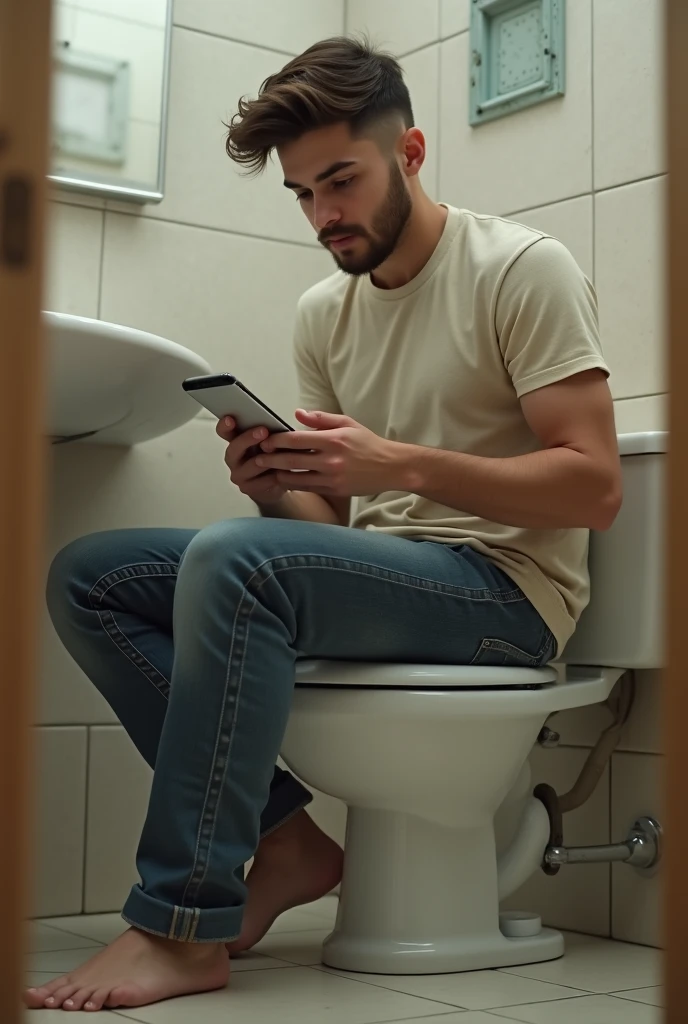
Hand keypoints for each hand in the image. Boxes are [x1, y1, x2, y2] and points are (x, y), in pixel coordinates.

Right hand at [216, 416, 289, 505]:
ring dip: (265, 458)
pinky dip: (273, 475)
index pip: (225, 432)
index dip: (225, 426)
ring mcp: (239, 475)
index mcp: (237, 442)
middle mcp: (234, 458)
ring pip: (250, 465)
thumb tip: (277, 423)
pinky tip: (282, 471)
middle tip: (263, 431)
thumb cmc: (273, 458)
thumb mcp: (271, 441)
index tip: (230, 419)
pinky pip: (261, 481)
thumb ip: (269, 433)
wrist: (277, 484)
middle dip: (248, 439)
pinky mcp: (248, 489)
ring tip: (278, 452)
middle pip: (234, 448)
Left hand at [255, 409, 398, 496]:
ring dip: (279, 474)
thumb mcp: (347, 424)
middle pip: (291, 460)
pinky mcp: (335, 490)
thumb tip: (297, 414)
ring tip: (267, 470)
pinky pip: (307, 488)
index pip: (296, 439)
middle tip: (257, 457)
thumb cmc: (368, 443)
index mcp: (333, 439)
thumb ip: (321, 419)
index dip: (277, 440)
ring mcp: (332, 477)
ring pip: (296, 478)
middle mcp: (331, 459)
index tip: (265, 440)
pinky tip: (284, 480)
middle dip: (271, 459)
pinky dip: (293, 484)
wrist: (392, 467)